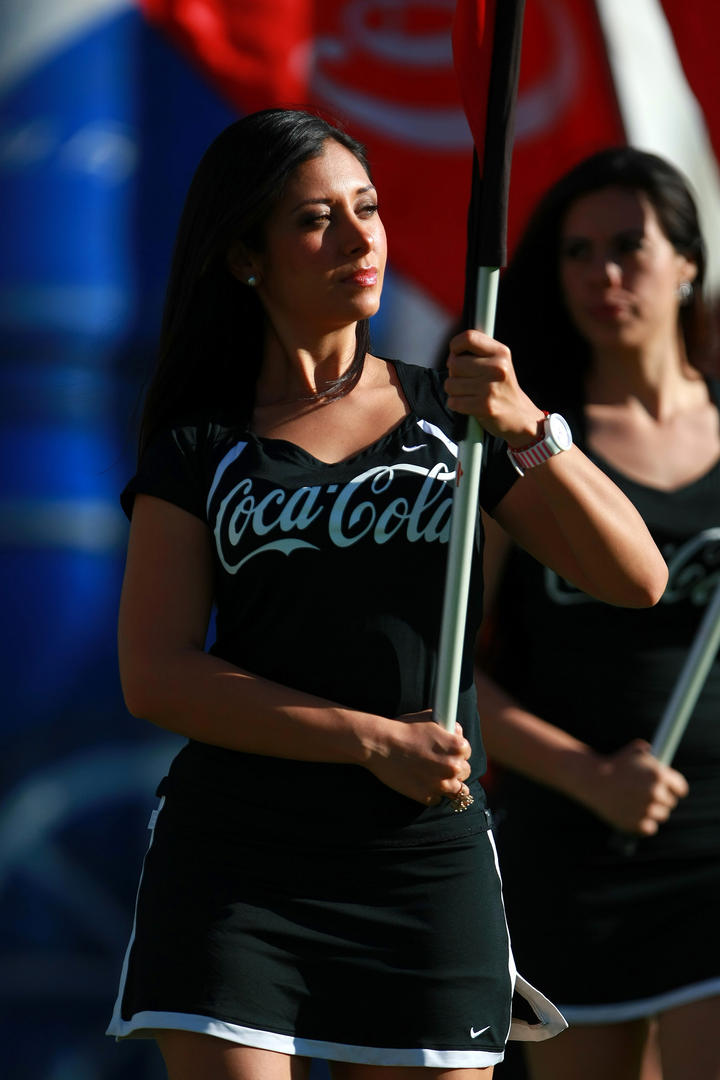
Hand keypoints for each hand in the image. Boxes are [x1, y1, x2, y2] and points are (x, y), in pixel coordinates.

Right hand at [365, 714, 471, 806]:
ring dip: (449, 785)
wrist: (381, 744)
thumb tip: (456, 732)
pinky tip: (421, 783)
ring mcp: (441, 784)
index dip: (457, 752)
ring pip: (458, 792)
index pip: (467, 752)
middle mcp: (453, 766)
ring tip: (437, 780)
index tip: (449, 753)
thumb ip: (448, 728)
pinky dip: (431, 793)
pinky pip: (437, 799)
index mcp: (458, 746)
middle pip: (465, 772)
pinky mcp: (427, 796)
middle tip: (440, 766)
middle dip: (454, 769)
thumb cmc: (403, 728)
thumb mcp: (430, 719)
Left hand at [444, 329, 544, 444]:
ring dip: (454, 390)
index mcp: (501, 353)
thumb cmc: (503, 388)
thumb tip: (453, 352)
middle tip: (466, 379)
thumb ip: (479, 352)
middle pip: (455, 363)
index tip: (456, 354)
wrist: (520, 417)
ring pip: (450, 384)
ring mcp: (490, 388)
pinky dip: (456, 404)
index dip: (456, 345)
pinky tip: (468, 403)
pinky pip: (453, 401)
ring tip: (469, 392)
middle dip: (454, 373)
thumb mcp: (499, 363)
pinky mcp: (484, 406)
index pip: (469, 338)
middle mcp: (497, 368)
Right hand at [580, 739, 688, 834]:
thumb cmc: (614, 763)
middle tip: (648, 795)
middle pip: (670, 803)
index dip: (675, 788)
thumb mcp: (635, 751)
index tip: (671, 790)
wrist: (592, 779)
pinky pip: (650, 828)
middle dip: (661, 799)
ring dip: (653, 811)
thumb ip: (652, 754)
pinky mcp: (636, 824)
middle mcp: (655, 793)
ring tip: (638, 803)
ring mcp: (646, 809)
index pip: (681, 789)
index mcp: (659, 775)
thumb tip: (661, 757)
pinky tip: (635, 814)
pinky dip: (644, 824)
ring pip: (661, 815)